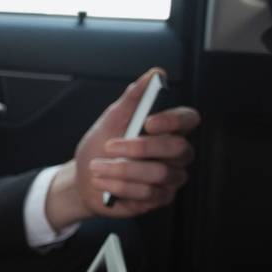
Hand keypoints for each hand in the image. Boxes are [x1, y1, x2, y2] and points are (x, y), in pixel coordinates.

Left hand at [47, 68, 199, 227]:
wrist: (83, 179)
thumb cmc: (101, 146)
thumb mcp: (112, 118)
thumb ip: (134, 97)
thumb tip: (155, 74)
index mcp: (168, 129)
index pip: (189, 119)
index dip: (173, 120)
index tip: (148, 121)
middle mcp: (175, 153)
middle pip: (178, 148)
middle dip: (140, 148)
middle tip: (110, 146)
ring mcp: (170, 177)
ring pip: (159, 173)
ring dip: (121, 170)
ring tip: (97, 167)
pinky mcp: (159, 198)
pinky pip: (147, 193)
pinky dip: (119, 186)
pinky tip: (103, 183)